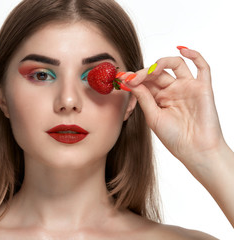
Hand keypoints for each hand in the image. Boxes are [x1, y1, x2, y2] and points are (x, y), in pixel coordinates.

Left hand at [121, 47, 224, 167]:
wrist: (196, 151)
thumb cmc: (174, 138)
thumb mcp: (153, 117)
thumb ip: (143, 97)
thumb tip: (128, 81)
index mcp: (158, 97)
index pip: (145, 81)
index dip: (134, 77)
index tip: (121, 78)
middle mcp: (172, 90)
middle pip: (157, 72)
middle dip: (143, 72)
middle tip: (133, 77)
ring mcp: (187, 87)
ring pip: (175, 65)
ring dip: (161, 63)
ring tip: (151, 71)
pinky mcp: (203, 88)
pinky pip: (202, 67)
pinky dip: (194, 55)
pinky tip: (182, 50)